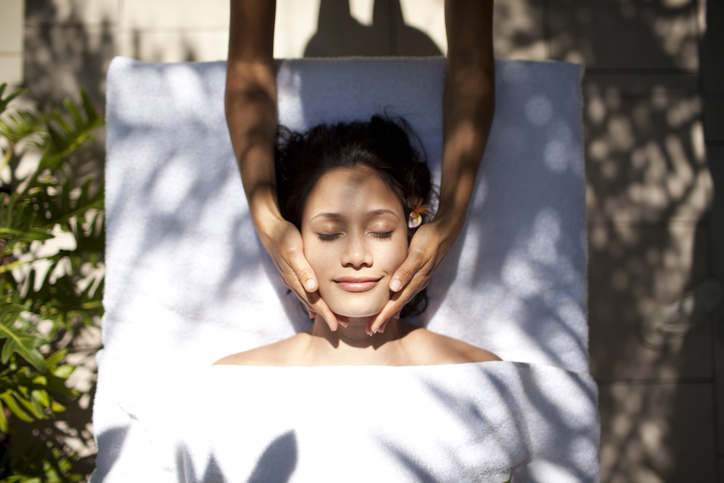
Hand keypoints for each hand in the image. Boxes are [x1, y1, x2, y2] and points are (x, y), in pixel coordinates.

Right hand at [263, 218, 338, 329]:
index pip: (314, 301)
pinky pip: (304, 291)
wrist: (269, 229)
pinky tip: (313, 306)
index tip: (337, 325)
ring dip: (321, 309)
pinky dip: (311, 301)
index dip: (326, 313)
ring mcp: (291, 278)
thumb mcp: (294, 251)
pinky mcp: (292, 273)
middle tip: (344, 324)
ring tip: (334, 318)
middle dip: (327, 315)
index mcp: (295, 279)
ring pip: (308, 299)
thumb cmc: (284, 237)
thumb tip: (312, 288)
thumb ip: (303, 269)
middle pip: (312, 304)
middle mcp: (293, 282)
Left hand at [367, 219, 459, 333]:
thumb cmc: (429, 239)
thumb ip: (406, 270)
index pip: (395, 303)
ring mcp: (419, 280)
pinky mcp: (419, 274)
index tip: (372, 328)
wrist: (446, 232)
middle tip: (371, 331)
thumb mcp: (417, 253)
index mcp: (414, 281)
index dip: (383, 316)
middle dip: (384, 319)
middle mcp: (417, 284)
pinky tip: (395, 303)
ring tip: (380, 322)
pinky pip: (406, 292)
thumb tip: (394, 288)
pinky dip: (398, 301)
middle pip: (398, 305)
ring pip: (401, 300)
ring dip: (390, 312)